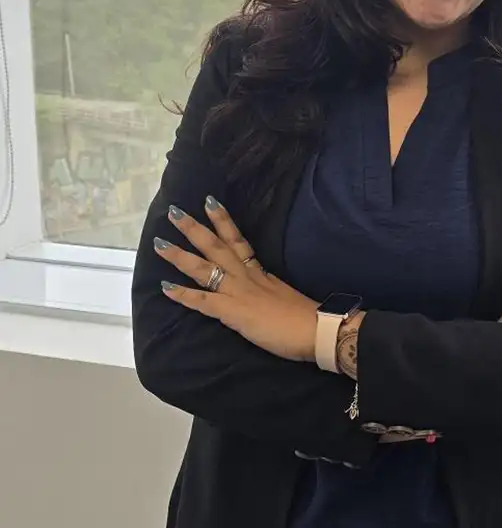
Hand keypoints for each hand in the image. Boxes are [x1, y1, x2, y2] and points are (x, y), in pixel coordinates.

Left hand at [156, 197, 317, 361]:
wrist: (314, 328)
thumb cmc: (303, 315)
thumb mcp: (282, 292)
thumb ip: (267, 286)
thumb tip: (261, 286)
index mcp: (259, 271)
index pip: (238, 240)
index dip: (223, 221)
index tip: (209, 202)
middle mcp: (246, 276)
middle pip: (216, 246)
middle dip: (194, 228)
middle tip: (174, 211)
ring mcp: (238, 291)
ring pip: (204, 268)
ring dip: (180, 255)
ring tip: (159, 242)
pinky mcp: (233, 312)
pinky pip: (203, 301)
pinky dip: (183, 294)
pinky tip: (165, 287)